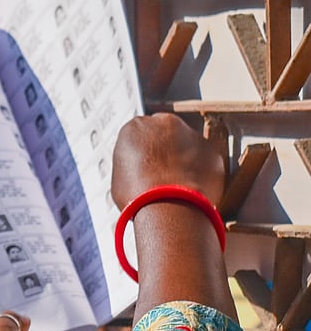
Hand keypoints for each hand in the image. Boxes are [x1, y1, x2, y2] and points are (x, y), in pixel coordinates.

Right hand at [111, 113, 225, 208]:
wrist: (167, 207)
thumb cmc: (138, 195)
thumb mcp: (119, 175)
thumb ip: (131, 162)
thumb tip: (138, 169)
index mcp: (136, 127)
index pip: (138, 134)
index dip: (141, 151)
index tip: (143, 164)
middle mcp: (166, 124)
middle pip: (166, 134)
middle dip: (165, 149)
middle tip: (160, 173)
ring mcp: (193, 136)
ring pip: (188, 147)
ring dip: (183, 161)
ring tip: (175, 187)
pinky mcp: (212, 152)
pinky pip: (205, 162)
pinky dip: (199, 174)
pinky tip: (190, 190)